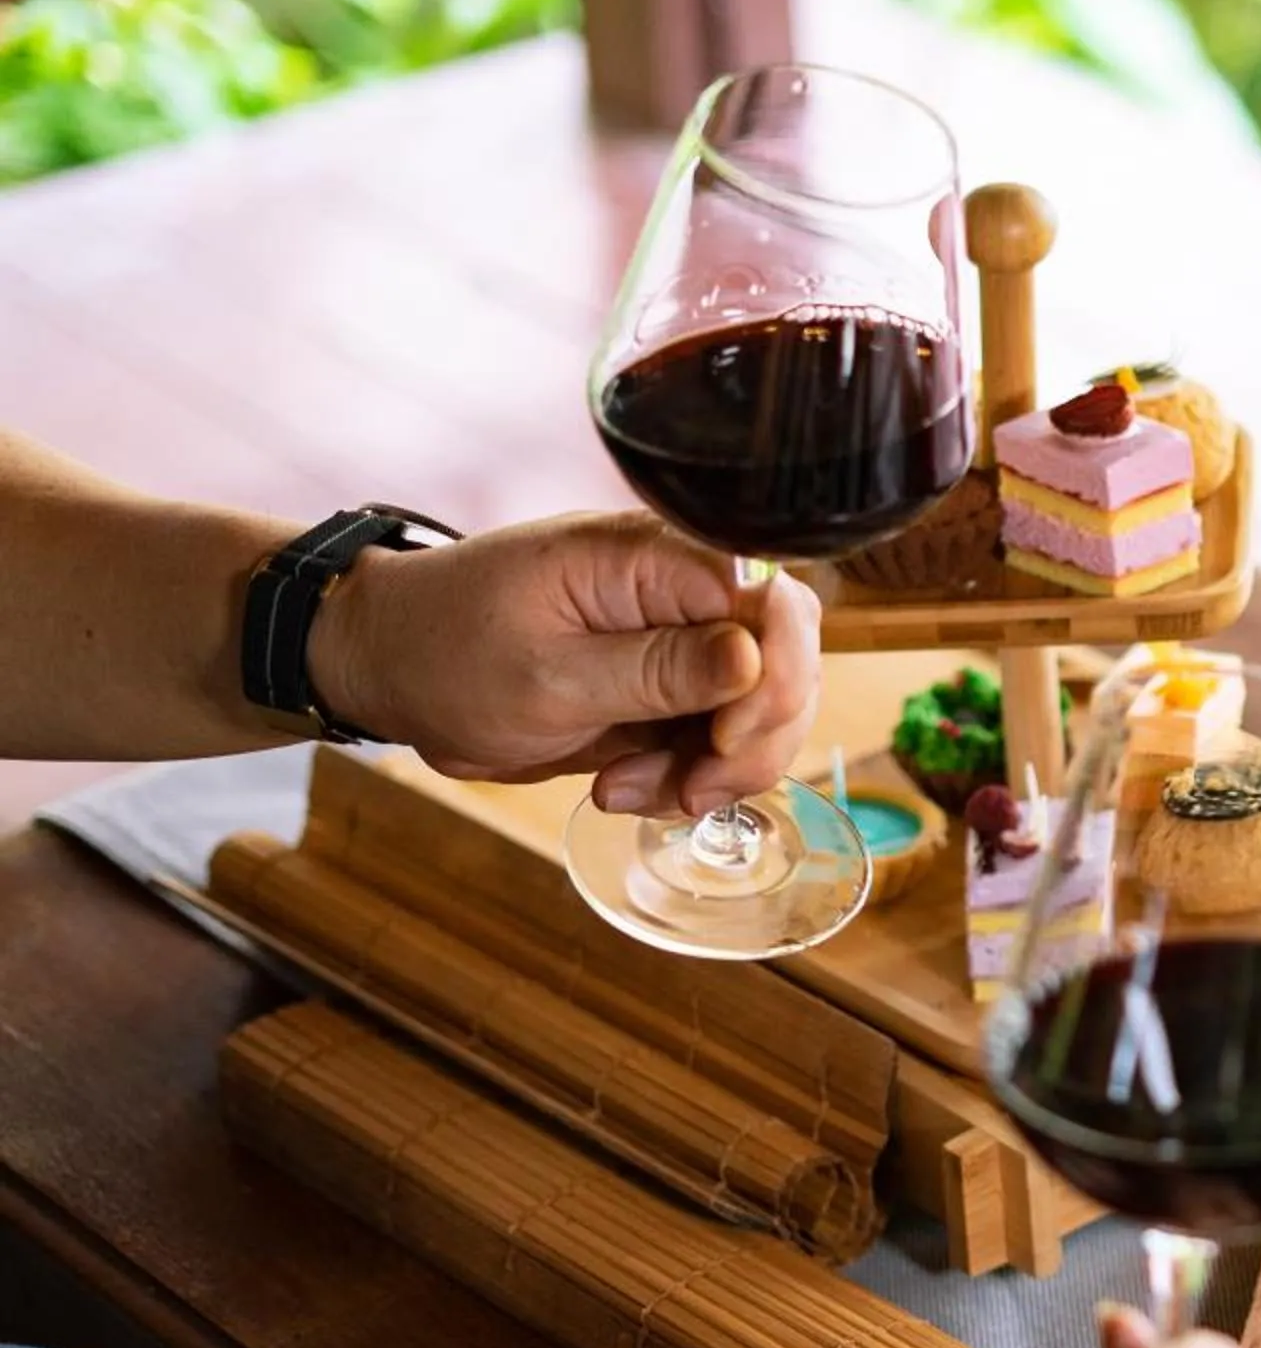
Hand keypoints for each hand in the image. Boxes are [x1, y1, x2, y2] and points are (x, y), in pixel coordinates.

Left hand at [309, 509, 820, 816]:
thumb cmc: (443, 653)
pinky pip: (717, 740)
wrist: (387, 670)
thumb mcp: (546, 676)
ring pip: (761, 710)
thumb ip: (657, 670)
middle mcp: (677, 591)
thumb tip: (754, 656)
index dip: (775, 676)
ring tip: (630, 790)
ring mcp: (675, 640)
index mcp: (649, 558)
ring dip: (716, 770)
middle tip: (689, 789)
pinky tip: (624, 787)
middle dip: (752, 739)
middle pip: (787, 659)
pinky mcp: (665, 687)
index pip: (773, 599)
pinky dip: (688, 778)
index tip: (724, 740)